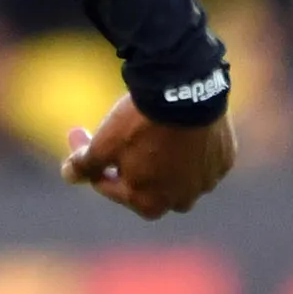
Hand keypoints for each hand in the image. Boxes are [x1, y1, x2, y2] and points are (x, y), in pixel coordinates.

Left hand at [65, 95, 236, 219]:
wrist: (186, 90)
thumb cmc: (141, 123)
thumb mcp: (104, 143)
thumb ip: (85, 165)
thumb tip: (68, 176)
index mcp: (149, 204)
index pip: (109, 187)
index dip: (91, 165)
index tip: (81, 137)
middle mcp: (181, 200)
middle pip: (147, 186)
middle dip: (129, 166)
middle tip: (118, 140)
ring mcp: (207, 181)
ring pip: (178, 173)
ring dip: (163, 159)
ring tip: (151, 131)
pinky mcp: (224, 159)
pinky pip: (202, 157)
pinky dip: (189, 147)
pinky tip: (180, 125)